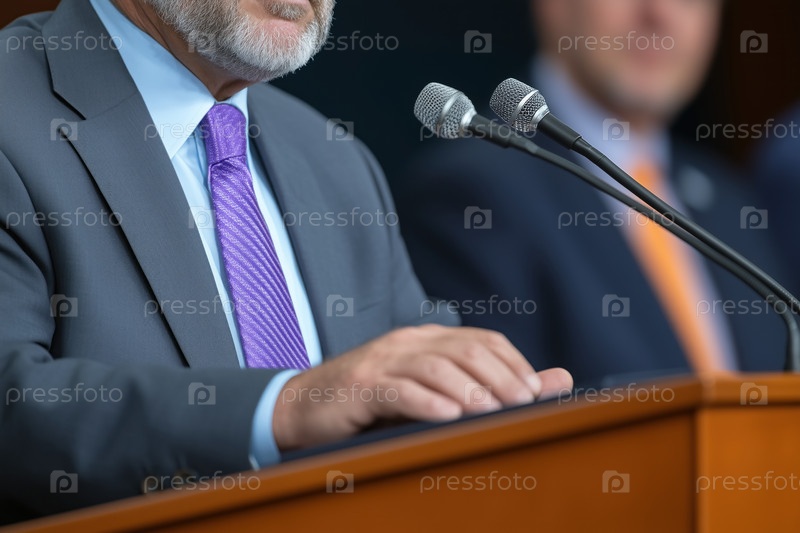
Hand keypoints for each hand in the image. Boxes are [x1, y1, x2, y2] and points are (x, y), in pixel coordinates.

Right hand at [273, 324, 571, 450]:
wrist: (305, 406)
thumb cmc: (372, 403)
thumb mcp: (430, 393)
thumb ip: (487, 387)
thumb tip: (558, 381)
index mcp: (426, 338)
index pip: (482, 340)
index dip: (513, 363)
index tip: (534, 392)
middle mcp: (407, 342)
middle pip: (464, 350)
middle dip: (499, 377)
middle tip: (523, 405)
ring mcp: (382, 360)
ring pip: (435, 367)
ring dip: (469, 391)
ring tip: (492, 412)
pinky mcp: (361, 384)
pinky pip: (399, 389)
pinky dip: (427, 403)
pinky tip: (448, 417)